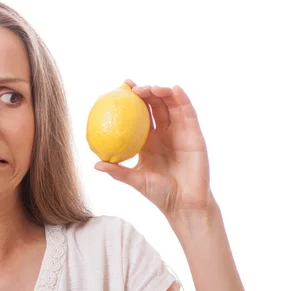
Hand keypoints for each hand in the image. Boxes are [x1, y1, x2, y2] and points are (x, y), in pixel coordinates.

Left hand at [94, 79, 215, 224]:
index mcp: (147, 141)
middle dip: (144, 92)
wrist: (185, 203)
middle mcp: (163, 133)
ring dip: (161, 92)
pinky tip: (175, 89)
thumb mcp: (136, 180)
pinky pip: (188, 113)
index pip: (137, 116)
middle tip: (131, 87)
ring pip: (170, 105)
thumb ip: (118, 171)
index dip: (130, 101)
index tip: (119, 90)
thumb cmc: (159, 193)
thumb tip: (95, 165)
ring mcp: (179, 132)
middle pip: (154, 106)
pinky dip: (182, 99)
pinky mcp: (195, 134)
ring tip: (151, 88)